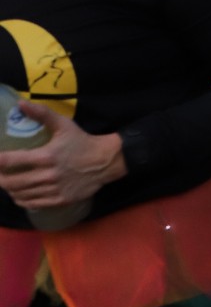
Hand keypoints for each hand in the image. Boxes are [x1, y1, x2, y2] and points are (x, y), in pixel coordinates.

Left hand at [0, 100, 123, 208]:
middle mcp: (48, 175)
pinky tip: (19, 195)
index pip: (10, 161)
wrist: (106, 161)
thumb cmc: (82, 141)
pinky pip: (33, 203)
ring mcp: (54, 189)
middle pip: (11, 182)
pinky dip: (21, 200)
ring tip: (6, 183)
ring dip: (9, 189)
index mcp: (46, 156)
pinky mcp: (60, 200)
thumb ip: (41, 113)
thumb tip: (20, 103)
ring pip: (20, 194)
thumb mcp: (63, 125)